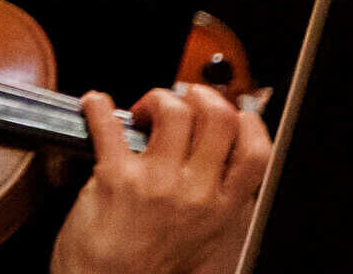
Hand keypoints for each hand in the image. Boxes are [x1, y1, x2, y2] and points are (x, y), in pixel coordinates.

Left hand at [52, 82, 270, 273]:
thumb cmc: (146, 269)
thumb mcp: (200, 240)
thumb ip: (213, 202)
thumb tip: (216, 159)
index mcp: (220, 209)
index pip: (255, 153)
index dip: (247, 122)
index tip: (233, 111)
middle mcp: (195, 193)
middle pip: (218, 117)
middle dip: (200, 96)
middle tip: (183, 102)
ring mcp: (158, 182)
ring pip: (173, 110)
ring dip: (156, 99)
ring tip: (144, 113)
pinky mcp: (117, 176)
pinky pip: (109, 121)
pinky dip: (98, 105)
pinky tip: (97, 106)